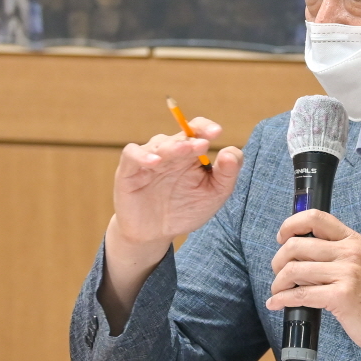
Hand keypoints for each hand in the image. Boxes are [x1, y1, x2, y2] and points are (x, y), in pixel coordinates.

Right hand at [110, 117, 241, 248]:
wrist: (156, 233)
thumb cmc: (186, 210)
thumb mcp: (214, 194)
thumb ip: (227, 173)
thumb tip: (231, 152)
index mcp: (190, 154)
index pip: (196, 130)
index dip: (205, 127)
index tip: (218, 132)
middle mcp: (170, 152)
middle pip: (180, 137)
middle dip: (192, 139)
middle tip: (203, 144)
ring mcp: (149, 160)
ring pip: (159, 144)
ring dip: (172, 146)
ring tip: (184, 150)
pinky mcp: (129, 171)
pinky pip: (132, 155)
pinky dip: (142, 155)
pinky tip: (155, 162)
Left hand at [265, 210, 360, 360]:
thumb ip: (338, 254)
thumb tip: (302, 256)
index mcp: (353, 241)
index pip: (315, 217)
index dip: (291, 224)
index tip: (282, 237)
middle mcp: (349, 252)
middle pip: (296, 245)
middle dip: (278, 261)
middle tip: (278, 274)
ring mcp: (346, 273)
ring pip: (293, 269)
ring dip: (278, 283)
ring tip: (278, 292)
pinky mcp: (340, 296)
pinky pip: (300, 294)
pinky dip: (282, 299)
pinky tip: (277, 304)